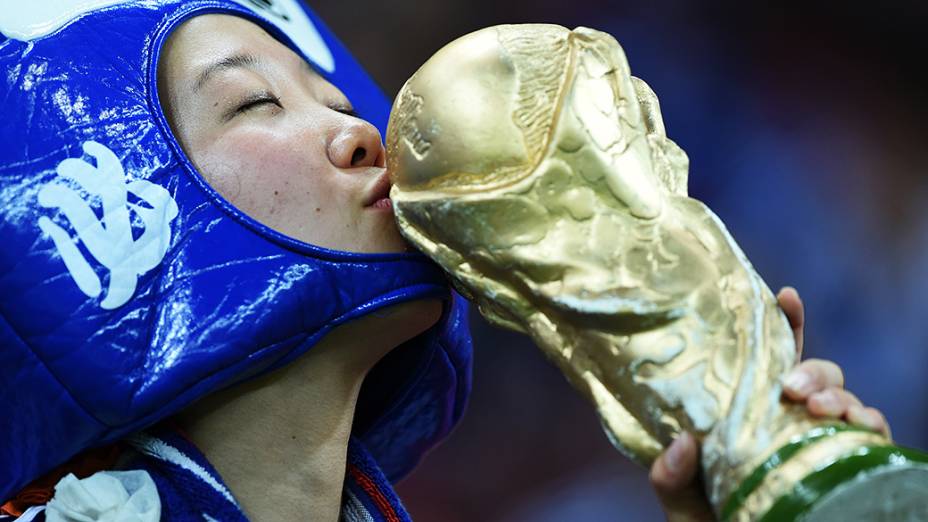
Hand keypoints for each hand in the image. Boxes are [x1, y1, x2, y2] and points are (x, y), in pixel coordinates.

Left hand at [648, 287, 890, 520]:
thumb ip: (670, 475)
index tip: (785, 295)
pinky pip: (868, 438)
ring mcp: (816, 440)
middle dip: (812, 369)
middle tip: (792, 387)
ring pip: (844, 400)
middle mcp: (787, 421)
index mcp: (749, 413)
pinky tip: (860, 425)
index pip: (769, 360)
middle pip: (814, 374)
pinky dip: (870, 426)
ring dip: (840, 395)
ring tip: (819, 408)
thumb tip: (682, 441)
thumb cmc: (708, 520)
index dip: (782, 324)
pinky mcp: (840, 465)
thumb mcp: (680, 499)